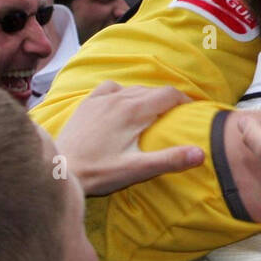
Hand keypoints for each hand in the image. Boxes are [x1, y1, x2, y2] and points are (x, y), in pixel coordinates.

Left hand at [55, 82, 204, 195]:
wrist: (59, 170)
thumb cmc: (99, 172)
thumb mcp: (138, 169)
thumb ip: (170, 159)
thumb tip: (201, 153)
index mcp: (134, 111)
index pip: (169, 94)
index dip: (185, 100)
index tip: (192, 111)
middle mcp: (119, 98)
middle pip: (153, 90)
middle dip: (168, 100)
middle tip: (176, 116)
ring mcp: (100, 99)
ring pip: (133, 88)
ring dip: (148, 97)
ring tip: (153, 112)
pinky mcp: (87, 104)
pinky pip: (110, 88)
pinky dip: (123, 92)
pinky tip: (121, 103)